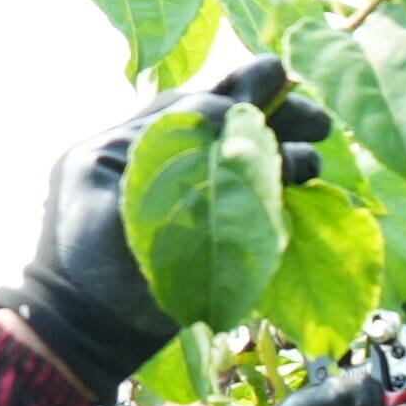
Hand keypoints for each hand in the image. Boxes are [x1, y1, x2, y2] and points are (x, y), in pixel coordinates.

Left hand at [0, 57, 330, 397]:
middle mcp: (163, 163)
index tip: (280, 74)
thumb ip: (167, 150)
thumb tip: (226, 111)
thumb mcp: (118, 198)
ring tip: (313, 160)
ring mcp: (187, 200)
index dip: (238, 89)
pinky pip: (249, 204)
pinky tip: (303, 189)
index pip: (193, 104)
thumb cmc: (86, 263)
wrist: (85, 331)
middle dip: (273, 117)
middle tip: (319, 120)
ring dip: (281, 156)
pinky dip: (276, 193)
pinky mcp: (207, 236)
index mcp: (131, 142)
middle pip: (225, 126)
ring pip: (241, 162)